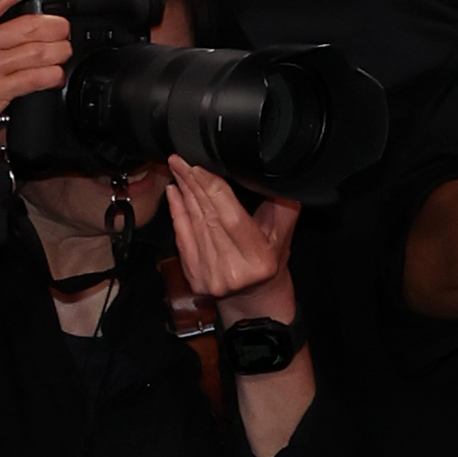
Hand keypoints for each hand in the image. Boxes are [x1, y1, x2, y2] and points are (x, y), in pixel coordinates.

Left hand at [161, 160, 300, 316]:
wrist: (253, 295)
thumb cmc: (269, 260)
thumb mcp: (284, 233)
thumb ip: (283, 205)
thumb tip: (276, 175)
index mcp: (258, 260)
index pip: (231, 218)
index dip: (213, 190)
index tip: (199, 168)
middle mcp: (232, 271)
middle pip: (208, 218)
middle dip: (193, 186)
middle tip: (181, 161)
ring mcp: (210, 277)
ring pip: (193, 226)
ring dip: (183, 195)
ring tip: (178, 170)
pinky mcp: (194, 278)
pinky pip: (182, 239)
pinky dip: (177, 213)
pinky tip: (174, 193)